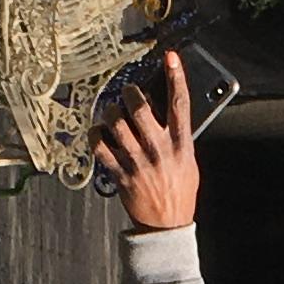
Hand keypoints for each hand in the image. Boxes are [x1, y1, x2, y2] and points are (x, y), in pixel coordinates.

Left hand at [96, 52, 200, 232]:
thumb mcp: (188, 162)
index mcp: (181, 145)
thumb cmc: (179, 191)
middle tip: (128, 93)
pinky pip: (100, 147)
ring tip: (112, 112)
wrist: (167, 225)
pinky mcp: (120, 173)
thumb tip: (166, 111)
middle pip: (141, 109)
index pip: (180, 104)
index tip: (170, 58)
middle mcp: (159, 150)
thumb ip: (178, 137)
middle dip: (131, 94)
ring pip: (117, 124)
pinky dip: (95, 135)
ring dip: (111, 112)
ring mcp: (137, 161)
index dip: (176, 77)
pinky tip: (97, 132)